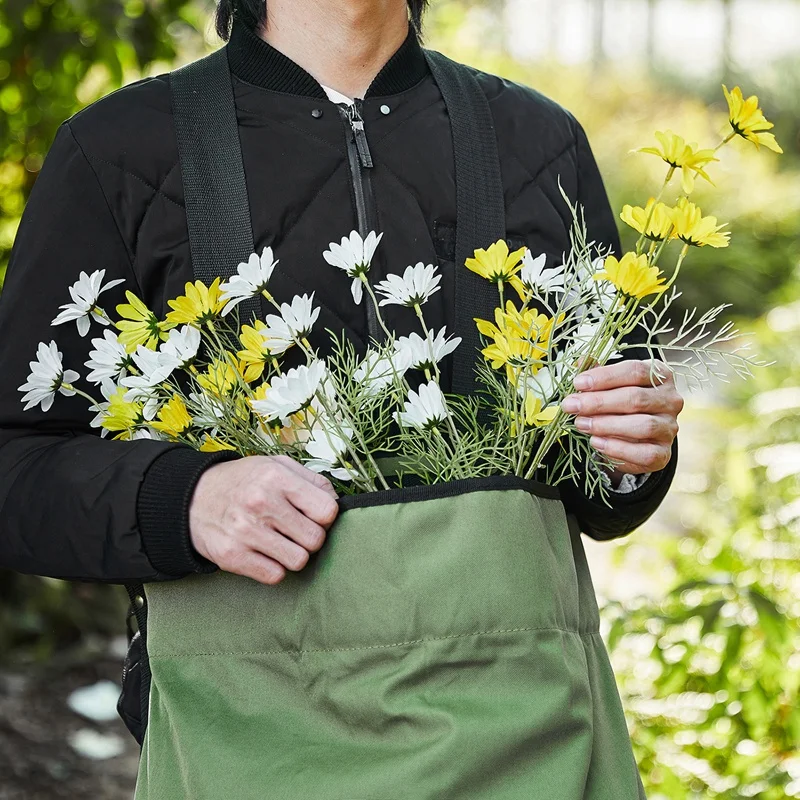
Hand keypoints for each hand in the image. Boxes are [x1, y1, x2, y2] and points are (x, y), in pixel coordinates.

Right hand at [189, 455, 338, 584]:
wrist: (192, 498)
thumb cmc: (243, 481)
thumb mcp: (275, 465)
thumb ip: (310, 480)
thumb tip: (337, 502)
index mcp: (276, 477)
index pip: (327, 510)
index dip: (325, 517)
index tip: (314, 516)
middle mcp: (261, 503)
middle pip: (315, 539)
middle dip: (310, 538)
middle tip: (295, 531)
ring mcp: (245, 531)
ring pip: (298, 561)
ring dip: (293, 554)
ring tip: (280, 541)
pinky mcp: (232, 556)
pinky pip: (275, 576)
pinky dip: (274, 568)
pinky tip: (264, 553)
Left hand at [561, 359, 682, 477]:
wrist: (634, 440)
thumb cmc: (622, 406)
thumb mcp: (612, 386)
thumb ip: (598, 374)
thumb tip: (580, 363)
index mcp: (659, 376)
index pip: (635, 371)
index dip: (605, 377)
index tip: (578, 383)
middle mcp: (670, 400)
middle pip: (636, 398)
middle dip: (598, 402)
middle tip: (572, 405)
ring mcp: (669, 427)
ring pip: (642, 425)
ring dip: (606, 425)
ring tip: (581, 423)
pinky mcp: (664, 453)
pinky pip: (644, 452)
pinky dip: (617, 448)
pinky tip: (596, 442)